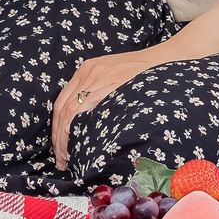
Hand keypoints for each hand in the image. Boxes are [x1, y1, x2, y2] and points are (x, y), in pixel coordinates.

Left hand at [51, 47, 178, 169]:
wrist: (162, 59)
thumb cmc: (141, 74)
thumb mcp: (113, 78)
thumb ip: (98, 93)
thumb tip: (84, 125)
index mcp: (85, 70)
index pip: (61, 103)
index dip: (56, 128)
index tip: (58, 149)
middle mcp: (87, 72)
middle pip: (61, 108)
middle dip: (58, 137)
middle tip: (61, 160)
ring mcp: (97, 75)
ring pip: (70, 110)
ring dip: (65, 137)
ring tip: (68, 158)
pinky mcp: (110, 81)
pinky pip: (88, 106)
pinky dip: (79, 127)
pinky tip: (80, 144)